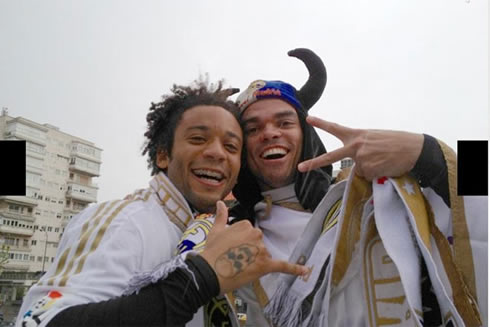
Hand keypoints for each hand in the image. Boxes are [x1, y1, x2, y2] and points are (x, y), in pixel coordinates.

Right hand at [199, 201, 307, 293]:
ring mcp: (261, 250)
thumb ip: (221, 215)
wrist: (209, 272)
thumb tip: (220, 202)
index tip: (232, 249)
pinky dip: (295, 269)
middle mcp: (256, 235)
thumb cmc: (211, 251)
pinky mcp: (265, 266)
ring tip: (238, 267)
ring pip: (264, 255)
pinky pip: (283, 266)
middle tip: (234, 259)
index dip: (241, 243)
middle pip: (258, 244)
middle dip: (249, 252)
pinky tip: (305, 270)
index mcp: (246, 225)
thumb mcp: (215, 230)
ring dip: (255, 262)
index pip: (250, 233)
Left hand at [297, 116, 423, 179]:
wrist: (414, 149)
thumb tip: (355, 163)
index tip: (308, 119)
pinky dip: (376, 174)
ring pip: (359, 170)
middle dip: (314, 163)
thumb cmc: (396, 142)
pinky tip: (385, 166)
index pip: (335, 128)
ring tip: (384, 160)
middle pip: (331, 156)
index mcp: (357, 135)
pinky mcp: (368, 169)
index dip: (321, 123)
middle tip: (300, 167)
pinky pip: (368, 176)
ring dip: (370, 168)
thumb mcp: (375, 137)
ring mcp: (361, 158)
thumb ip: (361, 146)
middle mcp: (356, 146)